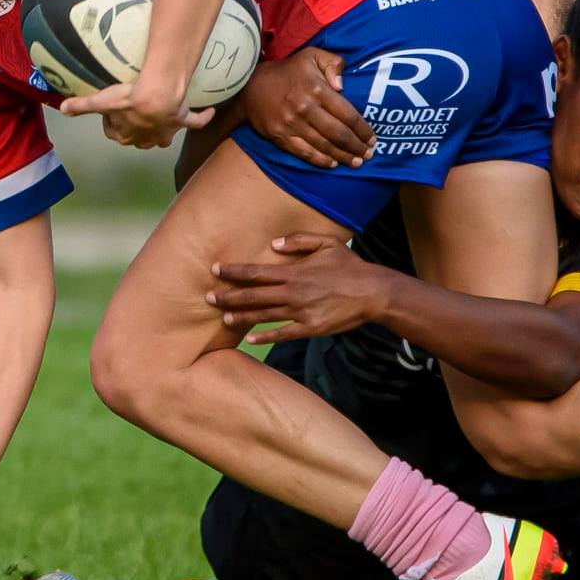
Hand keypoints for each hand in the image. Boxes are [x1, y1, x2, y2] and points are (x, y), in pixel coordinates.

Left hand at [59, 78, 211, 148]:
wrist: (158, 95)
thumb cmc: (128, 99)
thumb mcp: (101, 101)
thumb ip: (82, 105)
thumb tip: (62, 108)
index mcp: (125, 135)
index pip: (115, 133)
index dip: (112, 122)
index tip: (111, 110)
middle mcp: (146, 139)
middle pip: (139, 137)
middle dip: (137, 128)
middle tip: (134, 110)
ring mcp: (166, 132)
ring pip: (163, 137)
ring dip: (162, 131)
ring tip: (161, 117)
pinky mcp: (183, 122)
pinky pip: (196, 122)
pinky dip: (202, 118)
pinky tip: (209, 112)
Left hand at [207, 233, 389, 343]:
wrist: (372, 292)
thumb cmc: (349, 266)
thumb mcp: (326, 243)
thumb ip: (299, 241)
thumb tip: (274, 244)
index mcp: (294, 272)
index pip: (256, 272)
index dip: (234, 271)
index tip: (215, 270)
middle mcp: (294, 292)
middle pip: (253, 295)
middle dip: (228, 296)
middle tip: (208, 296)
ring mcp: (301, 312)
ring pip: (263, 316)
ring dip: (242, 316)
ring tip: (223, 316)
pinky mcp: (310, 328)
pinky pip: (282, 334)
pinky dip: (264, 336)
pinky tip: (249, 338)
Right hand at [241, 50, 373, 168]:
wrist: (251, 85)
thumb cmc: (289, 71)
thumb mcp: (311, 55)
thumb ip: (333, 63)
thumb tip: (343, 85)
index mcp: (317, 89)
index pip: (347, 114)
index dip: (363, 129)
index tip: (372, 138)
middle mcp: (306, 108)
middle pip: (338, 133)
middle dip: (357, 146)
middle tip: (369, 155)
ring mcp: (292, 124)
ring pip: (323, 145)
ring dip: (342, 156)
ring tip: (356, 163)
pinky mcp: (280, 136)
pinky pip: (304, 152)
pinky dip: (320, 160)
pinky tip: (332, 164)